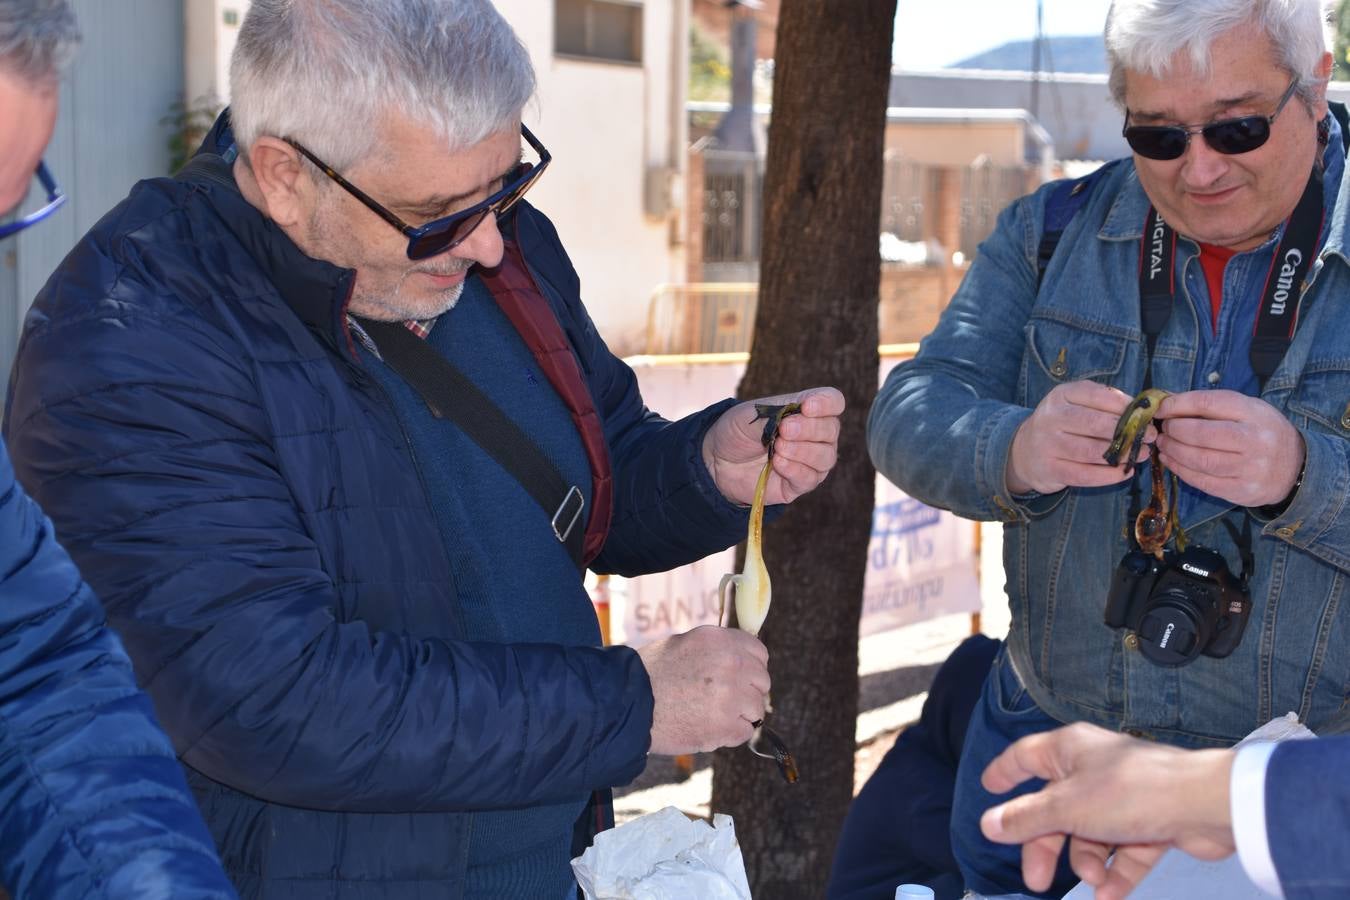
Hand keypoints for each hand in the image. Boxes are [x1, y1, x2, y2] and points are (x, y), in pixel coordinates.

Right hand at [636, 625, 770, 754]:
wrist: (625, 706)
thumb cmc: (648, 674)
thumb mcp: (684, 644)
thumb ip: (716, 650)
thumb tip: (739, 659)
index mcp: (720, 640)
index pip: (759, 652)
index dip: (750, 666)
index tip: (740, 676)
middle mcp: (731, 664)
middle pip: (762, 681)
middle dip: (747, 691)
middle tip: (724, 699)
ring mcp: (731, 696)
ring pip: (756, 708)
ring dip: (739, 714)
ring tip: (711, 715)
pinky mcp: (726, 727)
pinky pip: (746, 732)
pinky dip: (730, 734)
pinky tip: (708, 728)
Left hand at [702, 387, 843, 505]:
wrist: (718, 459)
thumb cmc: (738, 431)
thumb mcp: (752, 414)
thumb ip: (776, 413)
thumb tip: (796, 418)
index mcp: (808, 411)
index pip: (833, 402)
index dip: (826, 404)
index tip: (806, 407)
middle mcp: (816, 435)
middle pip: (831, 429)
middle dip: (809, 429)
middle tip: (784, 429)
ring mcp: (810, 461)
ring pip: (825, 456)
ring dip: (802, 451)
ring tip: (777, 448)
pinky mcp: (800, 484)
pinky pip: (810, 478)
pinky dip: (795, 469)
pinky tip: (778, 464)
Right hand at [980, 723, 1236, 899]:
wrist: (1207, 806)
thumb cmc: (1131, 792)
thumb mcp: (1067, 808)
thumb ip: (1026, 819)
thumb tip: (988, 824)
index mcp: (1070, 750)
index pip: (1027, 757)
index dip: (1006, 773)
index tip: (988, 788)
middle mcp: (1094, 769)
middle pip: (1056, 809)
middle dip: (1045, 846)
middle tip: (1036, 881)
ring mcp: (1124, 796)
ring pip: (1090, 833)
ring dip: (1087, 861)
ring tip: (1096, 881)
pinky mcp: (1152, 821)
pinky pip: (1124, 850)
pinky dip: (1117, 872)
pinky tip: (1111, 895)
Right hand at [1006, 382, 1153, 494]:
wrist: (1024, 452)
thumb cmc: (1061, 425)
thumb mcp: (1074, 404)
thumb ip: (1103, 401)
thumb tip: (1141, 410)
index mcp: (1060, 395)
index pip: (1096, 395)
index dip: (1124, 405)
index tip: (1144, 414)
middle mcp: (1051, 418)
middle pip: (1096, 424)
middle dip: (1128, 431)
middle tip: (1150, 436)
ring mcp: (1048, 445)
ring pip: (1093, 451)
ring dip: (1123, 454)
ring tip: (1141, 454)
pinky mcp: (1050, 469)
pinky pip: (1086, 475)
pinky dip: (1110, 475)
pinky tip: (1125, 472)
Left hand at [1155, 390, 1303, 507]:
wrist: (1296, 467)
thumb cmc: (1261, 432)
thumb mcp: (1247, 410)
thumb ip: (1212, 406)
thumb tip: (1167, 404)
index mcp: (1254, 413)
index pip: (1208, 404)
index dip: (1177, 405)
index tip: (1160, 409)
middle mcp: (1255, 440)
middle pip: (1201, 434)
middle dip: (1174, 430)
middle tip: (1162, 430)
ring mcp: (1250, 468)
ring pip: (1200, 460)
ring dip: (1173, 451)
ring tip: (1163, 444)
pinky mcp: (1242, 491)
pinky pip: (1203, 481)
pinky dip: (1180, 470)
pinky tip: (1170, 461)